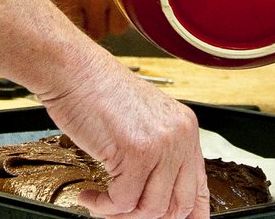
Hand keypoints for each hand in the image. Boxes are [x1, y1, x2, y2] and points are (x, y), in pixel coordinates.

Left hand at [33, 0, 128, 39]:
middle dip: (90, 21)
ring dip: (108, 18)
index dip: (70, 24)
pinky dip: (124, 13)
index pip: (55, 27)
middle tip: (96, 0)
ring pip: (103, 30)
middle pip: (80, 32)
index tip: (77, 21)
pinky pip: (119, 24)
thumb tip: (57, 26)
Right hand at [39, 58, 208, 218]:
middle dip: (147, 217)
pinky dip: (103, 206)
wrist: (75, 71)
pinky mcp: (136, 153)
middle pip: (177, 205)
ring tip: (102, 202)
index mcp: (185, 129)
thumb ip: (158, 155)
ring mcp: (160, 145)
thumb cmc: (99, 93)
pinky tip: (90, 195)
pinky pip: (122, 202)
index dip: (191, 215)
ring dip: (121, 214)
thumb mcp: (142, 122)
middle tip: (122, 212)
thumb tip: (159, 197)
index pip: (199, 187)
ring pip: (150, 209)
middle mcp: (179, 136)